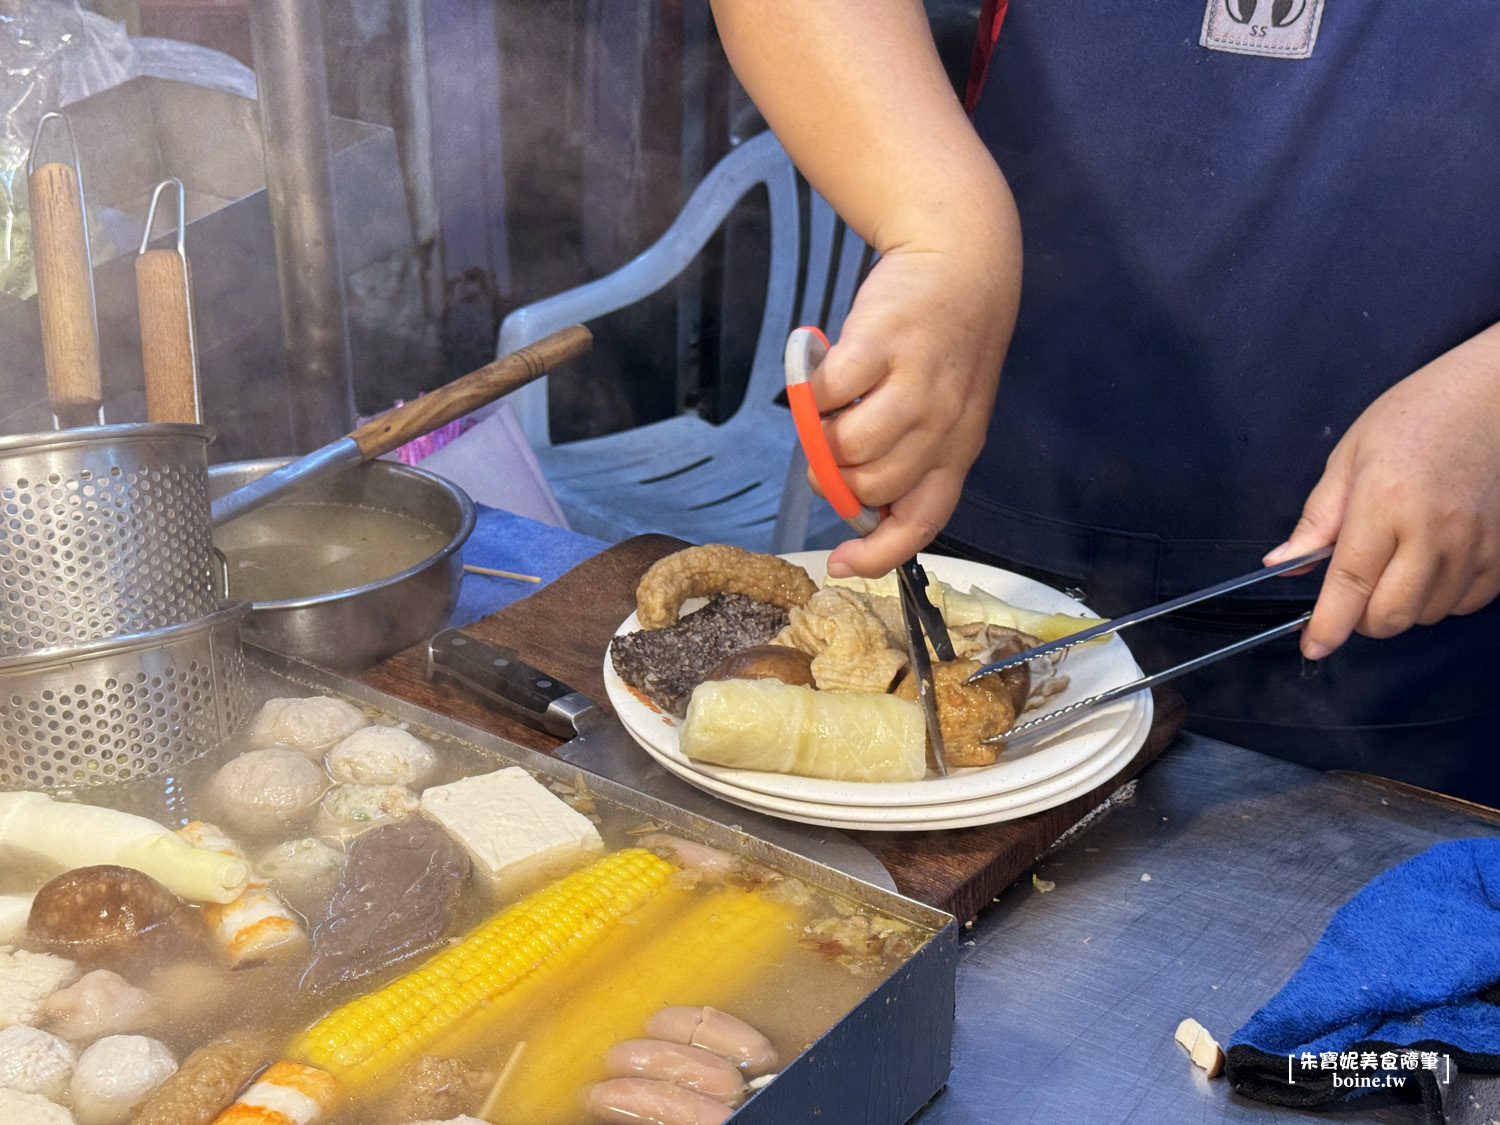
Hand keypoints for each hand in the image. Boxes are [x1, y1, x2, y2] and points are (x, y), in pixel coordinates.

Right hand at [812, 232, 1015, 578]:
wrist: (964, 262)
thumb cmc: (945, 345)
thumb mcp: (949, 411)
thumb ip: (913, 455)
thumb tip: (854, 502)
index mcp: (959, 449)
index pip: (922, 521)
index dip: (879, 553)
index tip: (839, 562)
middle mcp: (943, 424)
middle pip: (872, 487)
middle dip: (836, 480)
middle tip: (826, 451)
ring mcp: (915, 383)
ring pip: (849, 447)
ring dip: (821, 437)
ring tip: (823, 413)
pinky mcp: (881, 343)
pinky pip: (829, 393)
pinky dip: (812, 392)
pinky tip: (819, 376)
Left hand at [1265, 324, 1499, 657]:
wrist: (1495, 395)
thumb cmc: (1416, 415)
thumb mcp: (1350, 455)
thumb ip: (1318, 517)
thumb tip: (1282, 563)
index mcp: (1385, 502)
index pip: (1350, 583)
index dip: (1328, 625)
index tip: (1312, 647)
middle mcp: (1434, 531)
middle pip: (1391, 615)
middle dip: (1361, 620)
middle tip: (1350, 594)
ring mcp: (1476, 545)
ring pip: (1427, 615)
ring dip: (1400, 607)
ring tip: (1393, 565)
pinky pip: (1465, 604)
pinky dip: (1438, 599)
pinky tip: (1428, 566)